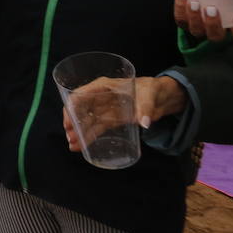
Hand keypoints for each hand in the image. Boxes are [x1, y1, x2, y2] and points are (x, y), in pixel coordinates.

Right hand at [63, 76, 186, 151]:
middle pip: (79, 110)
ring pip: (86, 121)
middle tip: (71, 139)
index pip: (80, 96)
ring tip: (74, 146)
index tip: (70, 123)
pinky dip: (89, 136)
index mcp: (102, 87)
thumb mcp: (148, 95)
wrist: (161, 97)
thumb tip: (144, 122)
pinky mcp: (111, 120)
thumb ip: (145, 108)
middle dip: (73, 124)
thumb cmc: (151, 89)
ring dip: (79, 133)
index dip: (71, 109)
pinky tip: (82, 145)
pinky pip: (96, 128)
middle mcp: (99, 98)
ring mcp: (104, 109)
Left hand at [175, 0, 232, 47]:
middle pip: (215, 36)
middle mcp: (218, 32)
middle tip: (211, 8)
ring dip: (194, 16)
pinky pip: (181, 19)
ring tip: (194, 2)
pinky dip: (180, 7)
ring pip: (196, 30)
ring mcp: (201, 29)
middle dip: (212, 23)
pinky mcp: (186, 22)